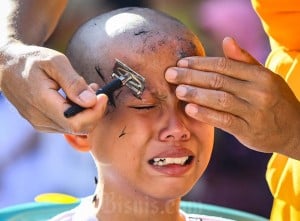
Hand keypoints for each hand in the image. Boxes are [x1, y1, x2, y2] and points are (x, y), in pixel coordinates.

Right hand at [0, 42, 107, 133]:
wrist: (7, 66)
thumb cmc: (31, 60)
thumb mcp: (55, 62)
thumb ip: (73, 82)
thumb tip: (91, 101)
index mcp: (42, 103)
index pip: (77, 123)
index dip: (95, 112)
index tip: (103, 96)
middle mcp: (40, 119)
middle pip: (79, 128)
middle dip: (95, 111)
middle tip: (99, 91)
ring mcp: (41, 124)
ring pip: (75, 128)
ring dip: (88, 111)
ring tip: (88, 89)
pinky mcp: (43, 123)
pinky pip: (67, 124)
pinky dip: (78, 113)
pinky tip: (77, 97)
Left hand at [165, 37, 299, 158]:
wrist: (294, 129)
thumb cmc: (274, 99)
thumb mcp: (264, 76)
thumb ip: (244, 60)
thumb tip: (226, 40)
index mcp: (260, 75)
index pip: (224, 65)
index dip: (200, 63)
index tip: (181, 62)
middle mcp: (258, 91)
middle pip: (218, 80)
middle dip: (191, 76)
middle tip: (170, 74)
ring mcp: (254, 112)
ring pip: (220, 99)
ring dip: (196, 94)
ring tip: (177, 90)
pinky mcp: (249, 131)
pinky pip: (224, 121)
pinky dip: (206, 114)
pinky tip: (190, 109)